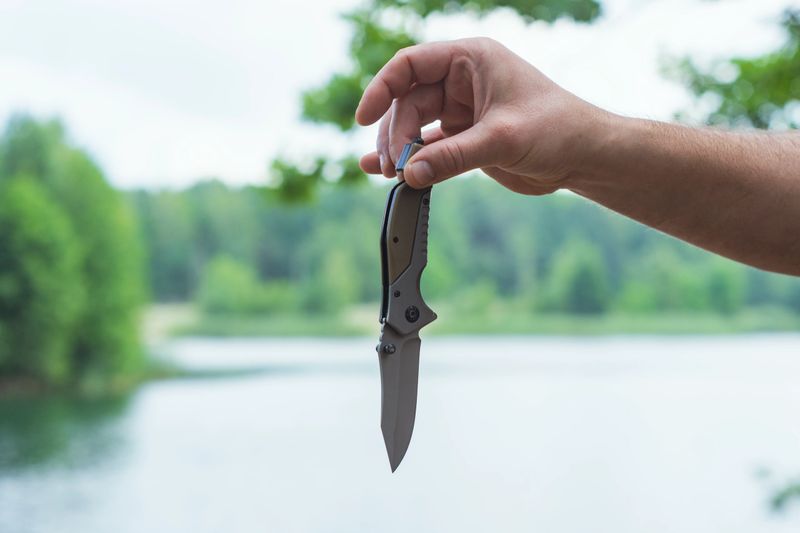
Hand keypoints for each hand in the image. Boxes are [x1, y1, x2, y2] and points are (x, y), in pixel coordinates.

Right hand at [355, 37, 608, 193]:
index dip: (382, 88)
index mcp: (471, 60)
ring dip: (399, 150)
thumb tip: (409, 174)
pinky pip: (427, 147)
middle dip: (395, 134)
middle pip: (407, 102)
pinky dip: (409, 159)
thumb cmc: (557, 130)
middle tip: (395, 167)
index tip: (363, 117)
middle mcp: (462, 82)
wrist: (584, 158)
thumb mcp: (502, 139)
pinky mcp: (465, 139)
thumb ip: (453, 157)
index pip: (410, 65)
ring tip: (393, 175)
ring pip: (413, 126)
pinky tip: (385, 173)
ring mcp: (462, 111)